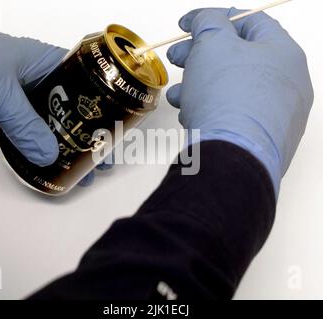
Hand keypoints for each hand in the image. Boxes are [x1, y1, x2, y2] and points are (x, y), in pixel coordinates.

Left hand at [0, 28, 112, 184]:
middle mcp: (42, 81)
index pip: (88, 85)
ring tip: (80, 166)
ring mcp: (26, 99)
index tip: (112, 132)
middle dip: (88, 134)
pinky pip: (33, 133)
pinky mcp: (11, 114)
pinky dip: (43, 147)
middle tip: (100, 158)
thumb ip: (24, 123)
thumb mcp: (0, 89)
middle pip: (75, 110)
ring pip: (55, 124)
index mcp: (48, 63)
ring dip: (66, 144)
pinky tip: (52, 161)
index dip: (103, 109)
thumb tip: (48, 154)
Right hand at [166, 8, 313, 197]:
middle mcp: (286, 85)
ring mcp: (275, 116)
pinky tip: (191, 116)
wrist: (232, 156)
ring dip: (199, 87)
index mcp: (283, 54)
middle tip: (176, 58)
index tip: (186, 25)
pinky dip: (211, 111)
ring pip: (231, 91)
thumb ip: (208, 23)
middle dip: (199, 57)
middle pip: (237, 60)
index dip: (212, 18)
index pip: (248, 22)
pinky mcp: (260, 140)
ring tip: (178, 95)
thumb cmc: (227, 97)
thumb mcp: (213, 45)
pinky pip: (232, 117)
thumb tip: (204, 20)